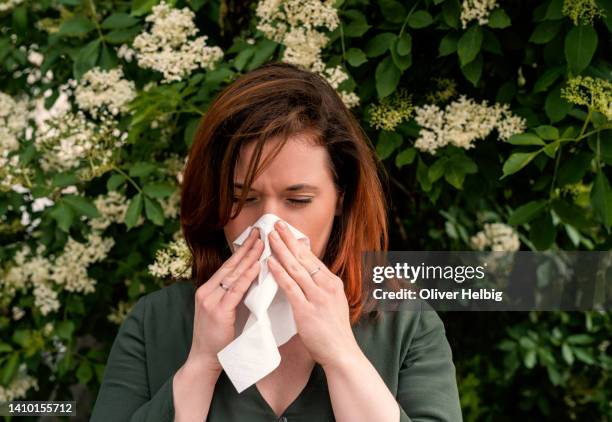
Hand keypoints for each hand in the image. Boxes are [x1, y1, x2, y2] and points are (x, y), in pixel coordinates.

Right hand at [187, 227, 263, 371]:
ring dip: (249, 257)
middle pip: (231, 264)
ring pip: (234, 274)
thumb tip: (253, 280)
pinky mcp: (218, 310)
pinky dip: (247, 276)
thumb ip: (233, 296)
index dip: (241, 250)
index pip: (228, 265)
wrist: (205, 359)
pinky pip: (236, 290)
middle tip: (260, 232)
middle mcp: (207, 291)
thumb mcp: (224, 311)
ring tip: (262, 243)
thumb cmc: (218, 338)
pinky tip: (257, 265)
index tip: (254, 237)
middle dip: (246, 247)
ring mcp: (211, 300)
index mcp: (208, 289)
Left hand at [267, 220, 362, 368]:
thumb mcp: (333, 303)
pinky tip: (270, 262)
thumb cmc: (334, 331)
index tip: (286, 232)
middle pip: (304, 258)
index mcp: (333, 283)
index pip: (312, 258)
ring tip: (270, 237)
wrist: (341, 353)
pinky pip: (290, 287)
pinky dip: (279, 273)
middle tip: (276, 224)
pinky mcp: (306, 311)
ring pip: (296, 269)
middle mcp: (326, 286)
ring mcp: (317, 298)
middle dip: (288, 239)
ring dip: (281, 251)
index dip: (297, 244)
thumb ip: (320, 289)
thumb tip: (307, 275)